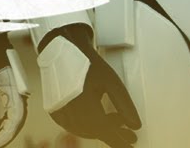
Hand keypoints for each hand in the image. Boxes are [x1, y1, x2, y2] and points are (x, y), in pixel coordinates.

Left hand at [0, 33, 28, 146]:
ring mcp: (17, 92)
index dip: (6, 135)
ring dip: (4, 130)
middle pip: (16, 121)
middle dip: (5, 135)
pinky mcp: (11, 91)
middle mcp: (20, 94)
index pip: (15, 120)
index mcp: (17, 91)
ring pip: (14, 117)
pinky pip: (10, 110)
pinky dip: (3, 121)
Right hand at [38, 24, 139, 147]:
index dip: (120, 142)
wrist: (62, 50)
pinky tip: (95, 114)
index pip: (106, 132)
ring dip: (100, 128)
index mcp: (84, 104)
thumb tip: (134, 126)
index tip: (131, 146)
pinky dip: (86, 125)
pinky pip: (73, 125)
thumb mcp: (112, 82)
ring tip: (112, 116)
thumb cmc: (88, 64)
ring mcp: (59, 113)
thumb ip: (125, 106)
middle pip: (95, 132)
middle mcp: (69, 112)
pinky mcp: (54, 112)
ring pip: (84, 131)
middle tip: (127, 132)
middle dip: (113, 133)